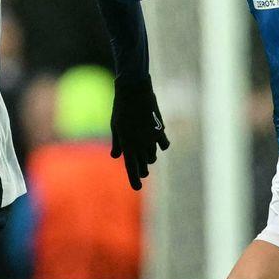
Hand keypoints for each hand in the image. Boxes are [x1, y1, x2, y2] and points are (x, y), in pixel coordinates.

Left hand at [110, 74, 169, 189]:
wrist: (134, 90)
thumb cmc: (121, 108)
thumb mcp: (115, 126)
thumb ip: (117, 143)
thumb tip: (116, 156)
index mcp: (127, 144)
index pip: (131, 168)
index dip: (134, 179)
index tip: (137, 188)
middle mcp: (140, 143)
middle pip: (144, 165)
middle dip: (143, 169)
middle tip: (142, 171)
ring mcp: (151, 137)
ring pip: (153, 156)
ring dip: (150, 158)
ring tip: (147, 155)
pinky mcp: (160, 129)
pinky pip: (163, 145)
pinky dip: (160, 146)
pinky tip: (157, 144)